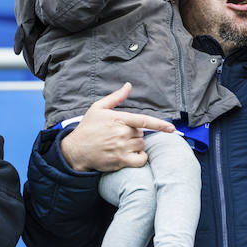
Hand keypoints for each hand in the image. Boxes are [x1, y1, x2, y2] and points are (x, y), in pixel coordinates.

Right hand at [60, 83, 175, 172]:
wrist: (75, 150)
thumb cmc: (88, 128)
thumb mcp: (98, 108)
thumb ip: (116, 97)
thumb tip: (128, 85)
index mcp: (118, 119)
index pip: (144, 120)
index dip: (160, 124)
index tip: (171, 128)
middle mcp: (121, 133)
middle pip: (142, 134)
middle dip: (135, 135)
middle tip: (121, 136)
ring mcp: (121, 148)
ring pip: (142, 146)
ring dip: (136, 146)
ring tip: (121, 145)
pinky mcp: (120, 161)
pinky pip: (140, 160)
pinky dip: (140, 158)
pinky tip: (131, 155)